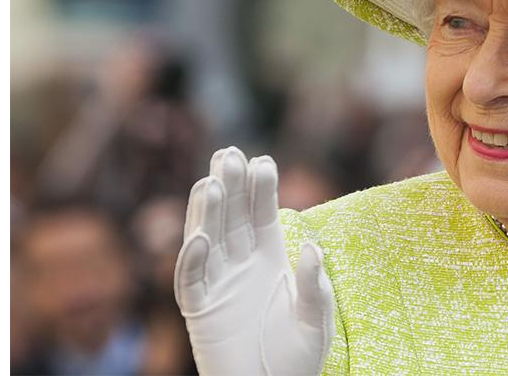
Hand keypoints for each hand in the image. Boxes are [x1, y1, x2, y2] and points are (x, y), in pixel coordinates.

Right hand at [175, 147, 333, 375]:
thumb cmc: (297, 357)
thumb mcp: (316, 319)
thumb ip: (314, 286)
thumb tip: (312, 248)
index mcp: (268, 258)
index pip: (262, 214)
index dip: (261, 188)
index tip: (263, 160)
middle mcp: (240, 264)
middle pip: (232, 217)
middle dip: (231, 186)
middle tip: (230, 153)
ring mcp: (217, 284)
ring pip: (207, 239)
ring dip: (208, 212)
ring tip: (212, 183)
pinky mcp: (199, 310)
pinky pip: (191, 281)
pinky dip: (192, 260)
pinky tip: (200, 238)